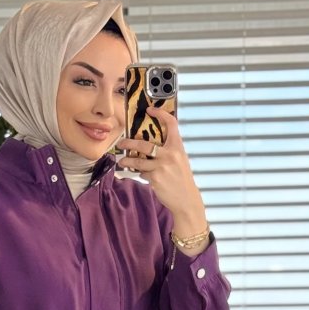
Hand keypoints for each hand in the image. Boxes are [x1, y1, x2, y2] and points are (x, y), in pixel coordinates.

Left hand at [114, 107, 206, 229]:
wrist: (186, 199)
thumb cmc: (182, 179)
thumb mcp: (180, 160)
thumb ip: (169, 150)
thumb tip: (152, 144)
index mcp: (177, 147)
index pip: (171, 124)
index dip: (160, 114)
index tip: (150, 110)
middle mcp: (169, 154)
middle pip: (144, 144)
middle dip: (129, 142)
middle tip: (121, 143)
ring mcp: (161, 166)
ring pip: (138, 160)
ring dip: (127, 160)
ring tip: (122, 161)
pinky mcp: (155, 178)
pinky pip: (142, 173)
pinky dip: (141, 173)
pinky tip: (144, 175)